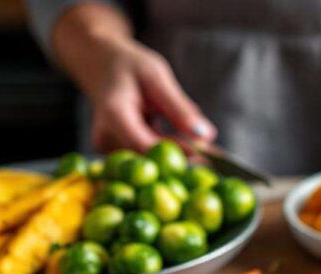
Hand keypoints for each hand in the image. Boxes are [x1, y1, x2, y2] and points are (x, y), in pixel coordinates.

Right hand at [53, 5, 215, 152]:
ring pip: (152, 161)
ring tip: (213, 154)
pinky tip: (195, 148)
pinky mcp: (118, 154)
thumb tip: (205, 136)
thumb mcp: (157, 77)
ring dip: (182, 158)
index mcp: (114, 115)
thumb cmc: (129, 66)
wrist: (101, 66)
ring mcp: (110, 149)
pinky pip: (149, 157)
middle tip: (219, 160)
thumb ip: (179, 107)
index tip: (209, 158)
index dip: (178, 155)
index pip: (147, 147)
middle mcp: (106, 138)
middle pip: (150, 159)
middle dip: (185, 160)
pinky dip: (173, 153)